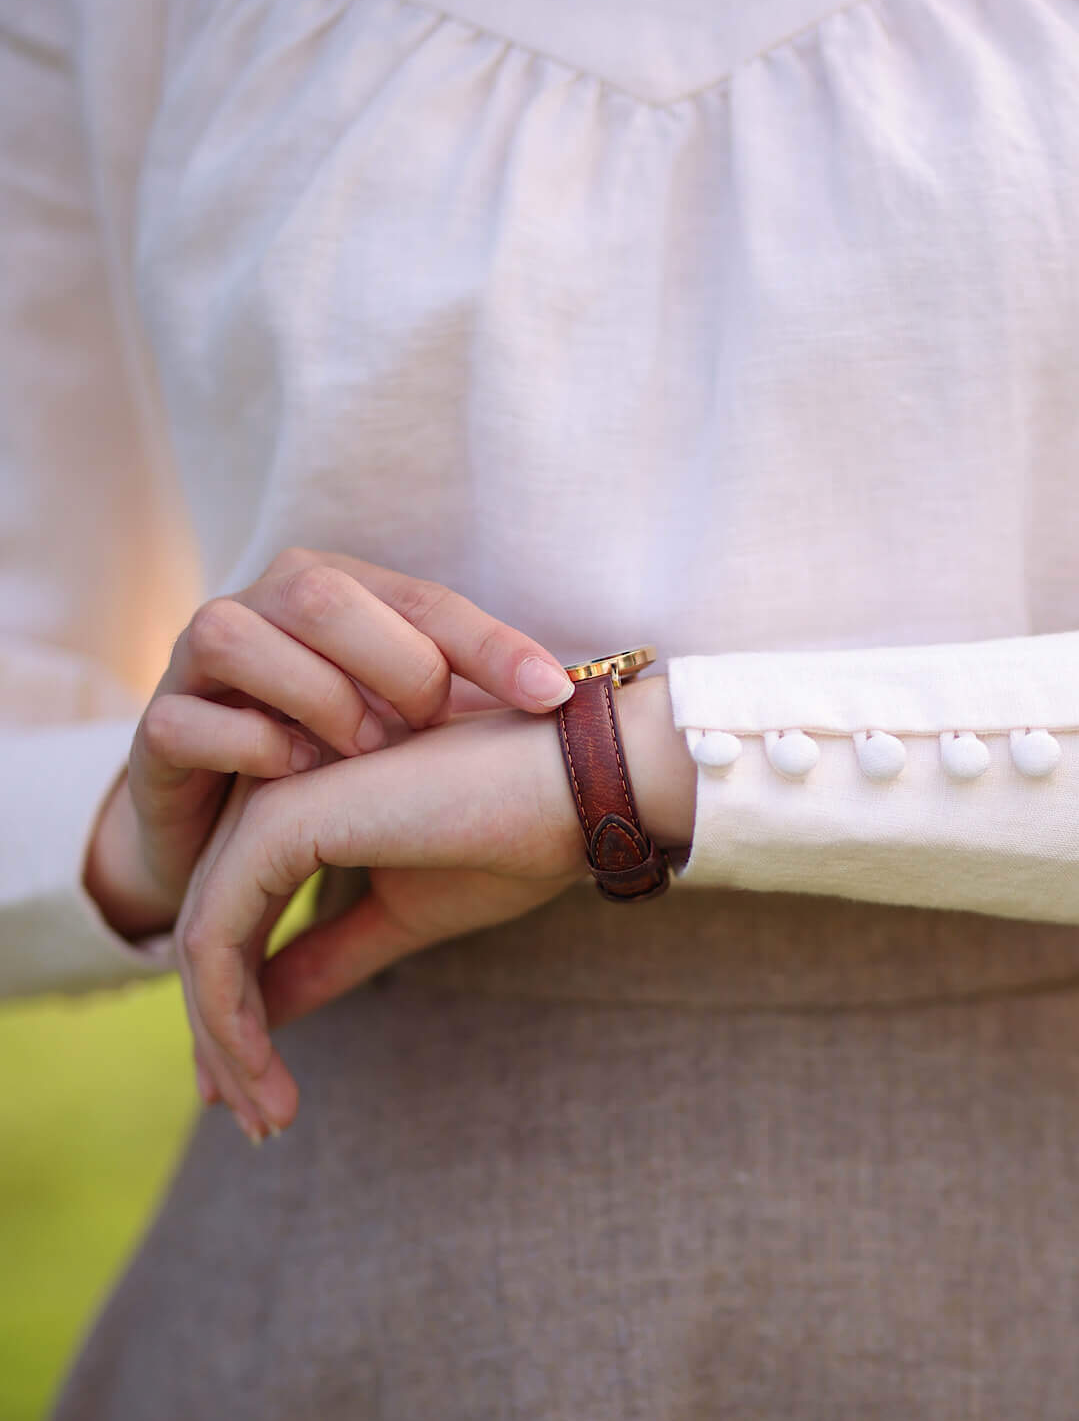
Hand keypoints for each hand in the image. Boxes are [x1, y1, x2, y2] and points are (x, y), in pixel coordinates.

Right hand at [84, 548, 574, 940]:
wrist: (224, 829)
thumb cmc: (335, 762)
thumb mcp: (409, 727)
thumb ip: (469, 702)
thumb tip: (579, 699)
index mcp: (335, 591)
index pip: (422, 600)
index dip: (490, 644)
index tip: (557, 697)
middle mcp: (261, 607)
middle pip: (319, 590)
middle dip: (390, 662)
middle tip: (428, 729)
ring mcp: (197, 665)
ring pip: (237, 634)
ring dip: (314, 698)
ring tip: (362, 754)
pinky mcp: (156, 732)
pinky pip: (187, 721)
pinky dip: (249, 746)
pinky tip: (297, 775)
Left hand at [176, 675, 695, 1139]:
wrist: (580, 787)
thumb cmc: (514, 838)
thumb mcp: (402, 917)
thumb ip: (328, 956)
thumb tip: (265, 1016)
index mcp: (297, 807)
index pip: (237, 921)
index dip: (237, 1014)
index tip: (260, 1096)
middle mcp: (266, 795)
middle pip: (209, 935)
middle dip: (223, 1040)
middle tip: (259, 1124)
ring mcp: (264, 802)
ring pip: (202, 943)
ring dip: (226, 1043)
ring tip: (267, 1118)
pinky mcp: (274, 823)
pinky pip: (218, 938)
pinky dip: (229, 1017)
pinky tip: (257, 1072)